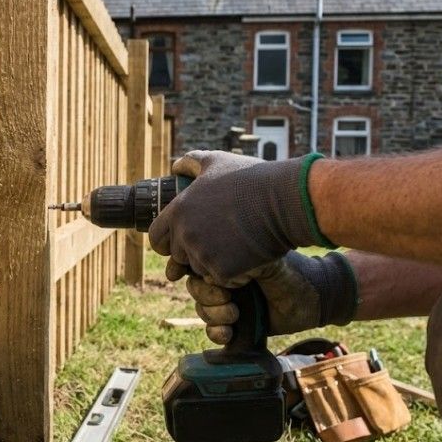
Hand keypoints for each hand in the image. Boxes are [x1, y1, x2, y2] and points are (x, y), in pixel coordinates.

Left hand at [149, 150, 323, 284]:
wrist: (284, 200)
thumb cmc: (251, 179)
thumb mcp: (216, 161)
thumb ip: (191, 163)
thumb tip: (176, 168)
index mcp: (179, 211)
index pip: (157, 238)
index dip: (167, 241)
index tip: (181, 241)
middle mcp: (186, 234)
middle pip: (179, 256)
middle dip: (193, 252)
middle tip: (218, 241)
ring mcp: (204, 254)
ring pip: (201, 270)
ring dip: (214, 264)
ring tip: (236, 244)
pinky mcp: (224, 271)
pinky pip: (223, 280)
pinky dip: (234, 274)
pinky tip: (248, 256)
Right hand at [187, 251, 358, 344]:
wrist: (316, 299)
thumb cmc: (292, 273)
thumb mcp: (264, 260)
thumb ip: (238, 261)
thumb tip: (210, 270)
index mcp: (229, 261)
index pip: (197, 266)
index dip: (194, 275)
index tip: (201, 279)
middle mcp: (226, 281)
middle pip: (196, 290)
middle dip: (207, 298)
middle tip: (228, 300)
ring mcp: (231, 304)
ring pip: (203, 311)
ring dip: (214, 316)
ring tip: (234, 316)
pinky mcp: (238, 326)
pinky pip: (214, 332)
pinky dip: (216, 333)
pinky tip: (229, 333)